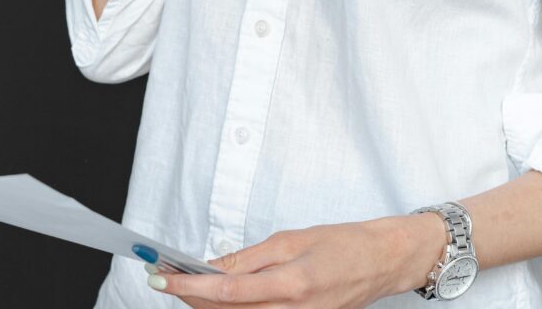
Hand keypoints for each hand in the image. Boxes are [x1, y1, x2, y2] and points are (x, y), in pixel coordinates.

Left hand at [144, 215, 439, 306]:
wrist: (380, 262)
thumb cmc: (341, 244)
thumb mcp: (291, 239)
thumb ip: (248, 258)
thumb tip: (211, 267)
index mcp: (291, 284)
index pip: (227, 292)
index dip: (189, 287)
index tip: (162, 277)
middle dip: (190, 299)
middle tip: (164, 279)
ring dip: (208, 308)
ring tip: (184, 288)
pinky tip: (217, 301)